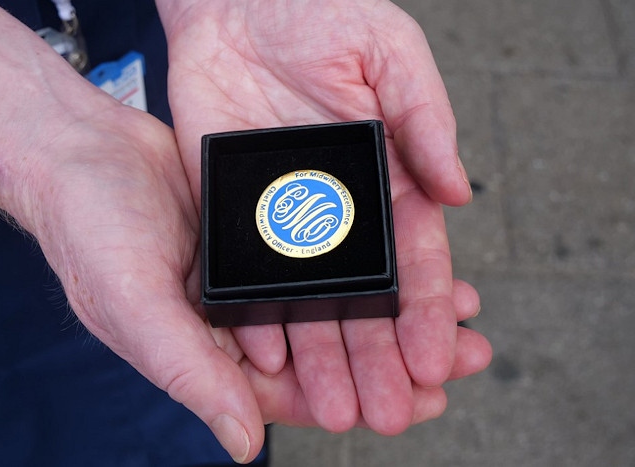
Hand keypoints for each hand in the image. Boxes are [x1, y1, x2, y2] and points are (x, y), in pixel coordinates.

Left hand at [158, 0, 490, 445]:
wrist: (241, 1)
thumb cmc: (322, 15)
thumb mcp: (390, 56)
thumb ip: (425, 122)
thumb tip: (459, 191)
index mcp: (387, 180)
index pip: (417, 259)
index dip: (429, 311)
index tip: (437, 357)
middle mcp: (340, 212)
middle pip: (365, 296)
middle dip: (380, 354)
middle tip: (393, 409)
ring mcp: (288, 217)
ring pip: (311, 299)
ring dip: (325, 353)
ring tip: (336, 407)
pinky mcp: (239, 213)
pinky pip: (251, 274)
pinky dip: (259, 314)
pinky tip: (270, 357)